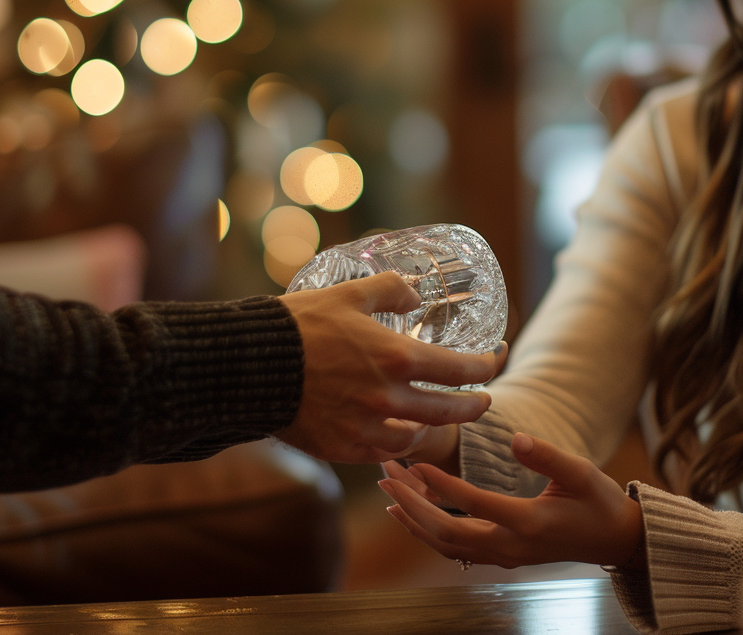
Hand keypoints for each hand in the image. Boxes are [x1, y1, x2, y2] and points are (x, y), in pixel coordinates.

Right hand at [277, 272, 506, 463]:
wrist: (250, 365)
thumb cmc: (300, 324)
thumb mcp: (350, 292)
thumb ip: (392, 289)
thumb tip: (415, 293)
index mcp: (398, 359)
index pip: (462, 370)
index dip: (485, 367)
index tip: (493, 361)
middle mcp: (389, 399)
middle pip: (450, 411)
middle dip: (474, 406)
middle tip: (484, 400)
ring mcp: (365, 428)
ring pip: (417, 438)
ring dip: (433, 427)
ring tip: (436, 418)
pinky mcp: (342, 448)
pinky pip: (381, 453)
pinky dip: (395, 445)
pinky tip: (397, 435)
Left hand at [378, 432, 643, 568]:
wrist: (613, 540)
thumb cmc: (598, 501)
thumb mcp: (581, 472)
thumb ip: (547, 456)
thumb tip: (516, 438)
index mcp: (528, 522)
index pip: (473, 503)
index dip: (440, 483)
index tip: (414, 461)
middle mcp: (509, 546)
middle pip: (445, 531)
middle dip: (410, 502)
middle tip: (384, 472)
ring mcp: (502, 556)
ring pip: (443, 543)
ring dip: (411, 516)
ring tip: (387, 486)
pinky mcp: (499, 556)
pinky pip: (452, 548)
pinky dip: (424, 530)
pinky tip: (405, 512)